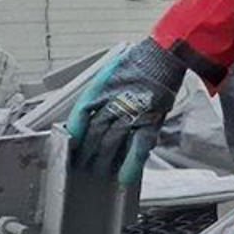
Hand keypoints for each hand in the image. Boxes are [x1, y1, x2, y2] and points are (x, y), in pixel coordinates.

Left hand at [67, 39, 185, 183]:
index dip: (74, 134)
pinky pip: (139, 147)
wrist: (165, 55)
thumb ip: (98, 94)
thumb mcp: (109, 73)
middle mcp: (114, 103)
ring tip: (97, 173)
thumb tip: (85, 117)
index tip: (69, 146)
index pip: (80, 118)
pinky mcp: (151, 121)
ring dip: (103, 160)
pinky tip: (124, 178)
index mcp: (100, 90)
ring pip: (112, 142)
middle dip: (86, 151)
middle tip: (80, 165)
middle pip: (94, 133)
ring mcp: (133, 113)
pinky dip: (131, 164)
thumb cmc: (139, 63)